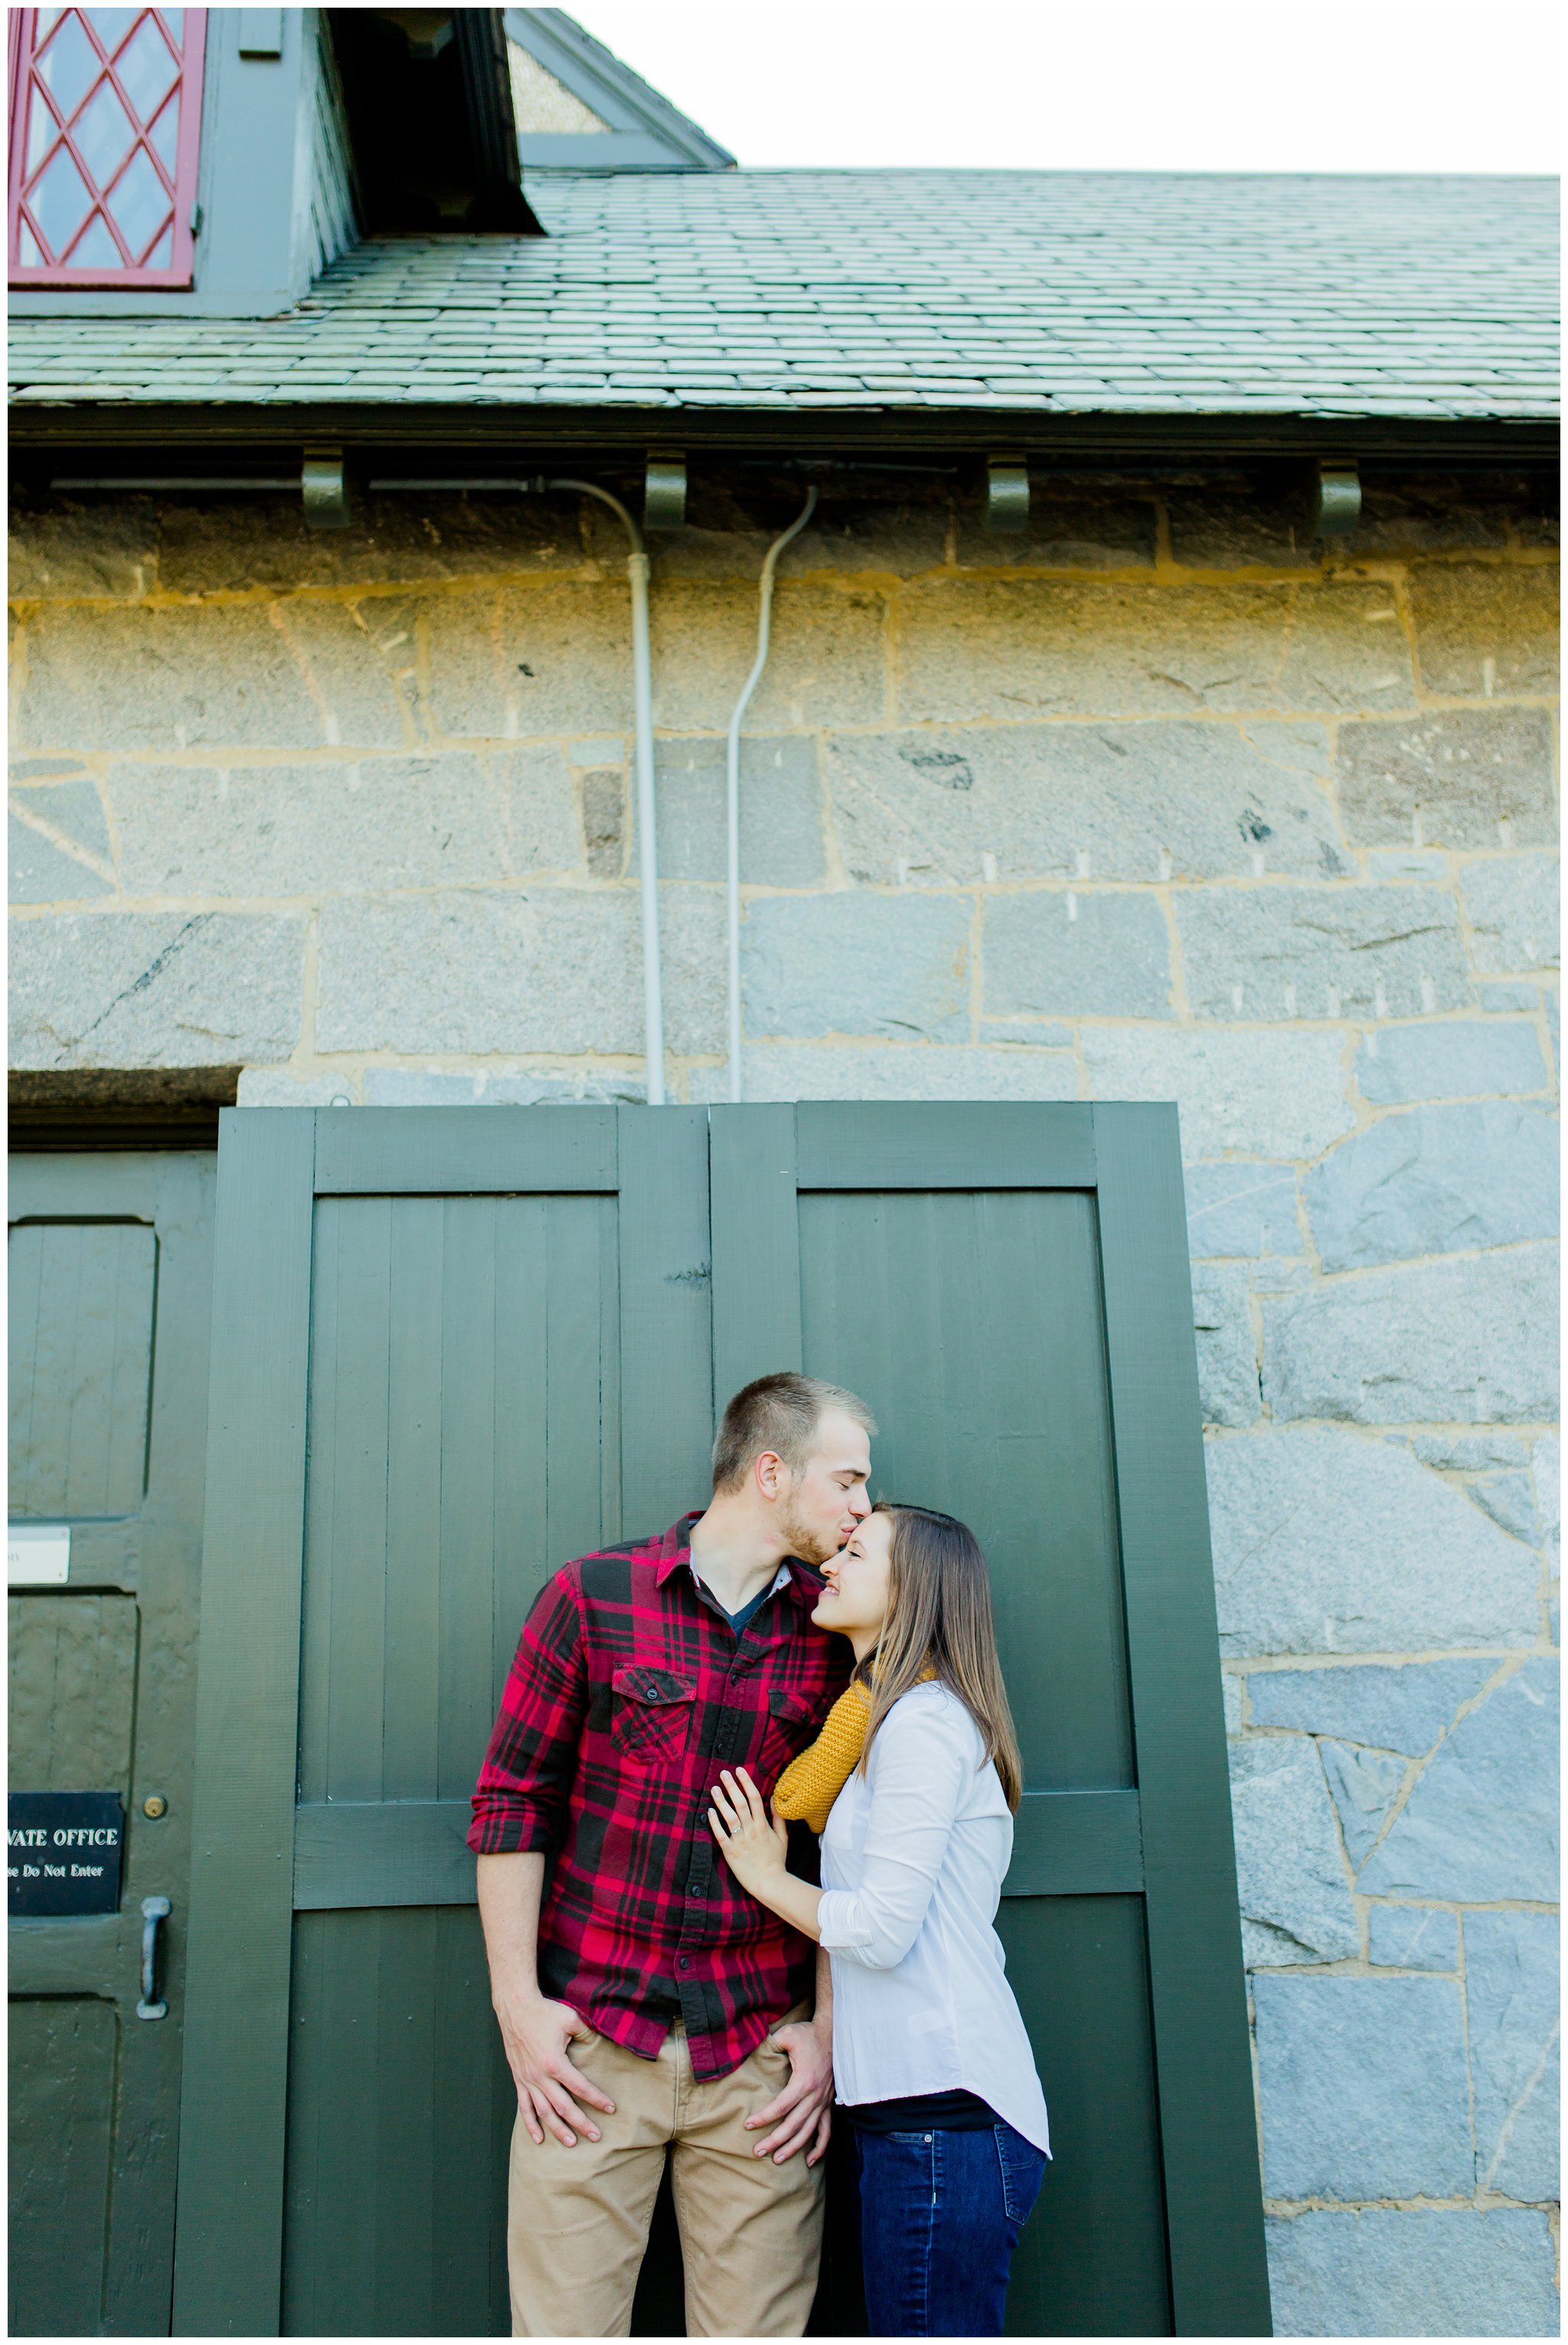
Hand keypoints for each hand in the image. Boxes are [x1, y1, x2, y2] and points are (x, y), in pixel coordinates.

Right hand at [493, 1987, 615, 2148]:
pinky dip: (531, 2124)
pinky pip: (525, 2107)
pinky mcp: (519, 2079)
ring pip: (544, 2112)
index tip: (610, 2109)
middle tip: (596, 2136)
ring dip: (557, 2129)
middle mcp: (540, 2076)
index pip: (580, 2087)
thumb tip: (601, 2042)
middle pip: (563, 2107)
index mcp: (555, 2063)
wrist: (516, 2008)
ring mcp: (528, 2079)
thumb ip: (587, 2033)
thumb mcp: (570, 2019)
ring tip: (571, 2142)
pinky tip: (538, 2138)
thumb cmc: (544, 2012)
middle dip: (581, 2123)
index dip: (597, 2099)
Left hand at [709, 1767, 788, 1896]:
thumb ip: (778, 1818)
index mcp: (763, 1825)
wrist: (769, 1882)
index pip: (754, 1798)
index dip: (746, 1782)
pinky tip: (709, 1811)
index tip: (739, 1770)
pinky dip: (714, 1822)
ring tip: (714, 1788)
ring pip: (729, 1816)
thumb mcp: (783, 1838)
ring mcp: (740, 1840)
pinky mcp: (730, 1851)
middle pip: (740, 1803)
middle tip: (723, 1773)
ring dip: (721, 1801)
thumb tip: (774, 1800)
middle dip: (731, 1786)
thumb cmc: (776, 1861)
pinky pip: (720, 1834)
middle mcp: (751, 1830)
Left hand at [746, 2016, 833, 2165]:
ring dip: (794, 2148)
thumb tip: (752, 2047)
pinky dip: (820, 2147)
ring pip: (809, 2131)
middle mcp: (815, 2095)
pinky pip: (827, 2130)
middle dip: (775, 2140)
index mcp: (804, 2080)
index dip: (764, 2118)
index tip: (748, 2125)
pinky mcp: (828, 2103)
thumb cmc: (808, 2034)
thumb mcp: (788, 2034)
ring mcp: (823, 2101)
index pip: (781, 2106)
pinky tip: (809, 2161)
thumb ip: (771, 2042)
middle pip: (794, 2124)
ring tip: (777, 2159)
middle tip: (758, 2152)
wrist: (833, 2034)